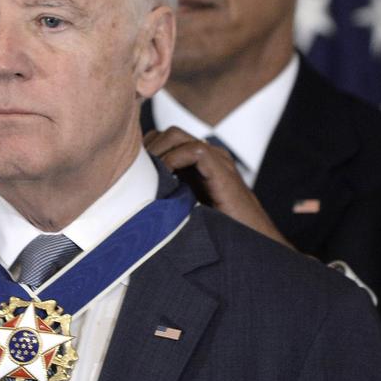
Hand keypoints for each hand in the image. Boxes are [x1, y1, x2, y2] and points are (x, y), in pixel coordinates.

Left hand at [144, 127, 293, 248]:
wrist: (252, 246)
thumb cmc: (215, 234)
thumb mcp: (181, 209)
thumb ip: (163, 194)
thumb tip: (127, 197)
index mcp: (197, 164)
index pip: (162, 140)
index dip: (145, 151)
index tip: (130, 173)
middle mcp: (207, 157)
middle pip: (166, 134)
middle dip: (146, 148)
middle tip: (133, 174)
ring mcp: (217, 161)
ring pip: (176, 135)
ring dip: (156, 152)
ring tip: (146, 177)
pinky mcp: (224, 171)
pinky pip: (195, 150)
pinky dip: (173, 160)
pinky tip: (165, 179)